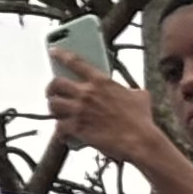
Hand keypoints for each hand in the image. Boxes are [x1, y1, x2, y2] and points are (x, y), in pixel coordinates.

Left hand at [43, 52, 169, 161]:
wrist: (139, 140)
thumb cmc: (141, 120)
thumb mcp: (139, 96)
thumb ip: (128, 90)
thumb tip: (130, 92)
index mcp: (102, 81)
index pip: (76, 62)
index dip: (61, 55)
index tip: (53, 52)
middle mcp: (87, 93)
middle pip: (56, 83)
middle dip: (51, 88)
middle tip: (53, 93)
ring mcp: (80, 110)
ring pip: (53, 104)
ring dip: (53, 109)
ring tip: (58, 112)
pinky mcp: (77, 128)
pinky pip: (58, 127)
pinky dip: (59, 131)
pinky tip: (64, 134)